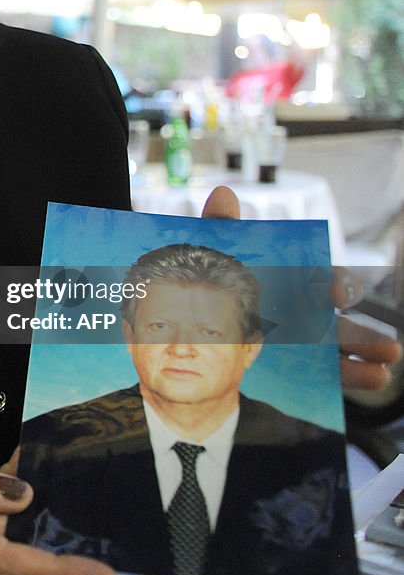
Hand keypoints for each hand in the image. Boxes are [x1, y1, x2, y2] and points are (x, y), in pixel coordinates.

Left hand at [200, 186, 401, 391]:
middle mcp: (307, 308)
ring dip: (367, 356)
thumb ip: (220, 225)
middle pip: (343, 318)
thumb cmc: (215, 279)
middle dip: (366, 331)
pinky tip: (370, 380)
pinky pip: (328, 372)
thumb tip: (223, 193)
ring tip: (382, 373)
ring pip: (344, 346)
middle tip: (387, 346)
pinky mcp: (297, 364)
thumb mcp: (214, 253)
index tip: (337, 298)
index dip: (340, 285)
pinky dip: (350, 377)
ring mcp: (306, 338)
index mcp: (295, 278)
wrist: (191, 326)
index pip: (327, 279)